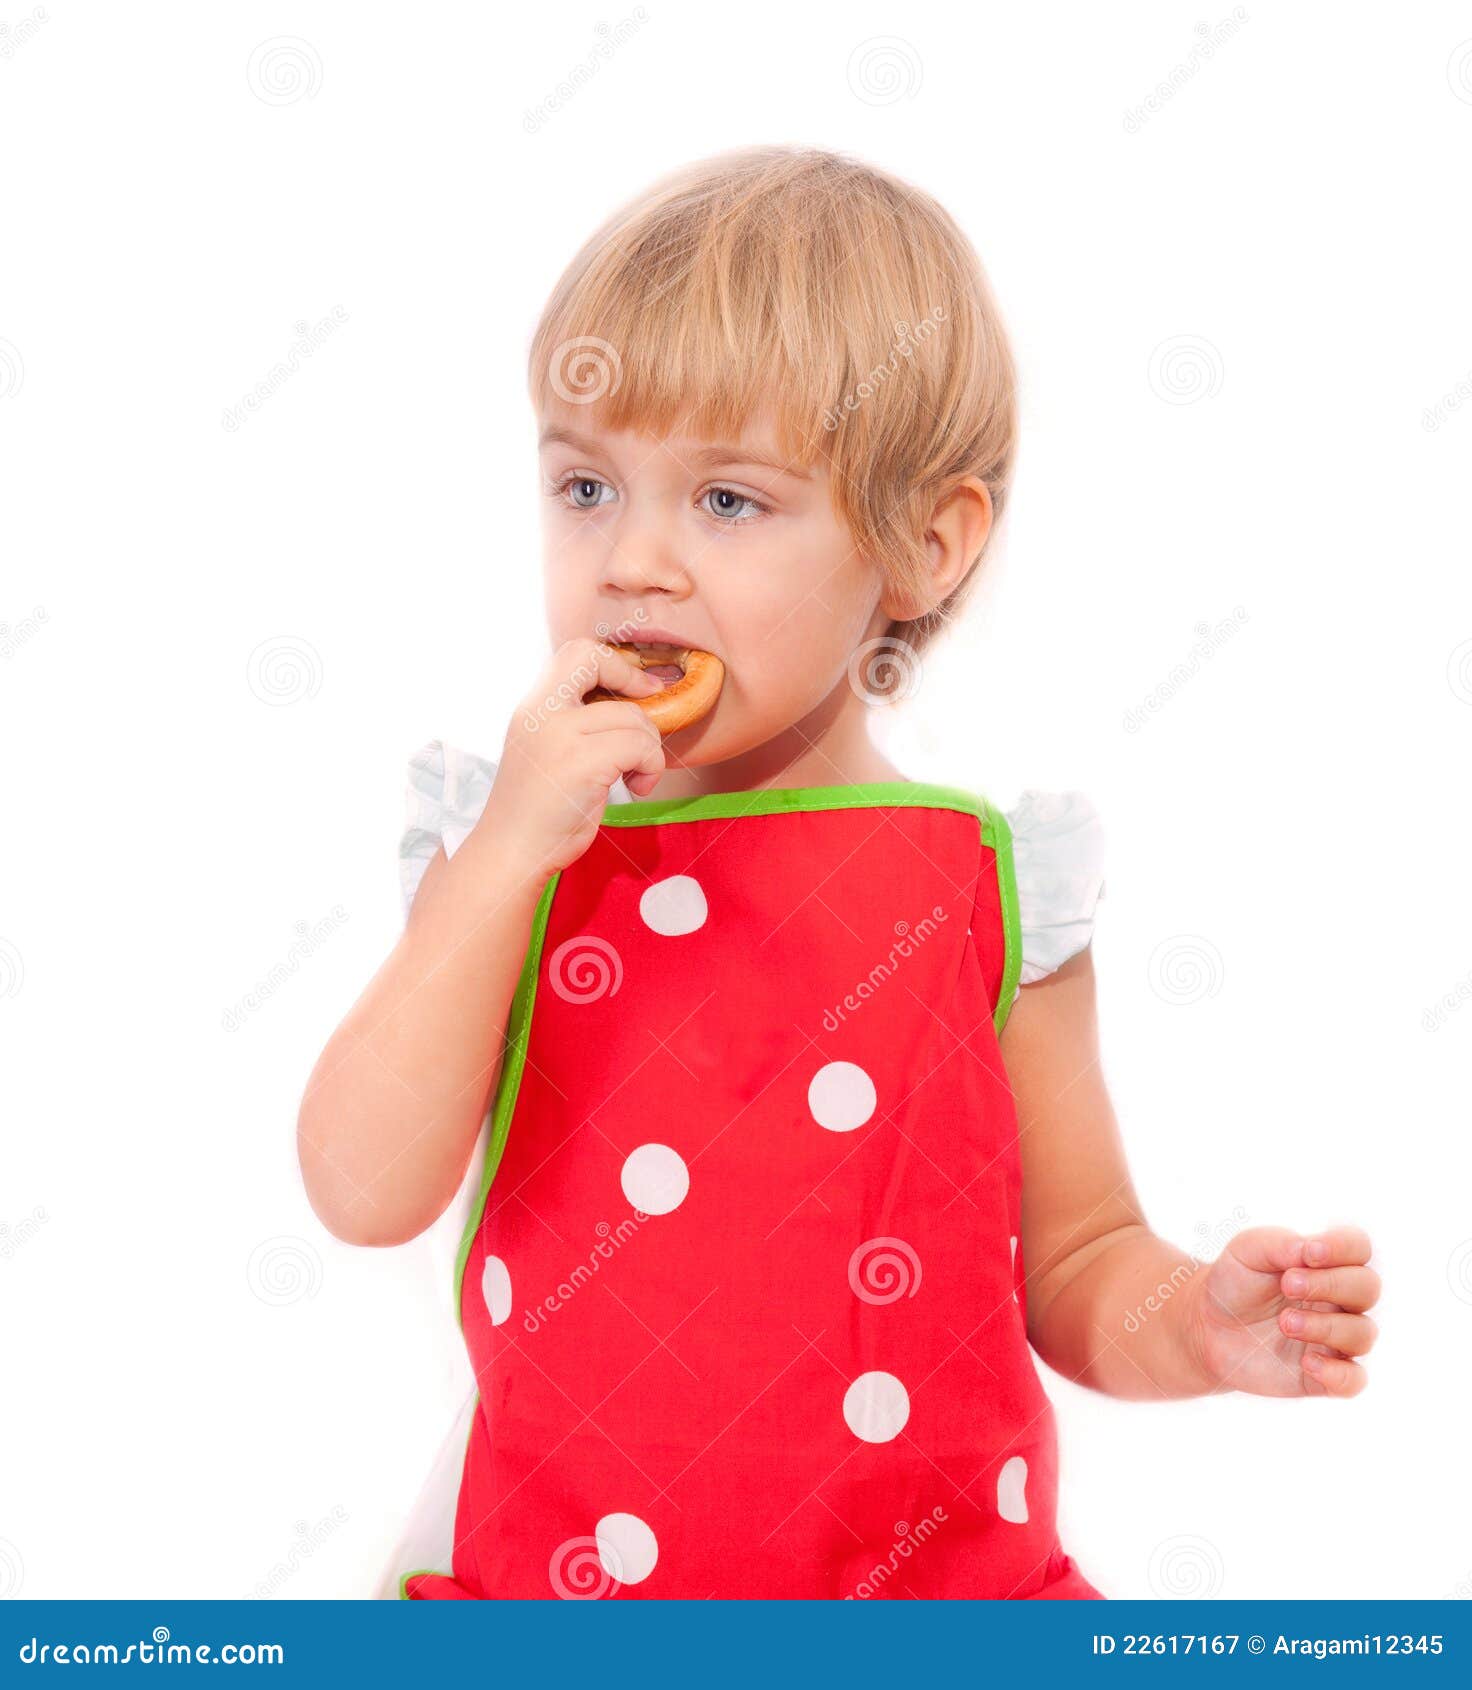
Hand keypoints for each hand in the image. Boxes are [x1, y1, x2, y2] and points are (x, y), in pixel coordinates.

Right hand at [481, 637, 667, 877]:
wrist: (512, 852)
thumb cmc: (539, 810)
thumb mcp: (548, 749)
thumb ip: (575, 721)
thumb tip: (634, 700)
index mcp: (532, 706)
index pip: (577, 651)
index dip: (615, 664)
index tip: (640, 691)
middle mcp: (540, 712)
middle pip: (598, 662)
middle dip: (636, 690)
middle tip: (644, 729)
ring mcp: (558, 735)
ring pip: (632, 717)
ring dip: (649, 748)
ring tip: (635, 776)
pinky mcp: (580, 763)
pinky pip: (640, 746)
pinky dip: (650, 767)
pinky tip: (636, 787)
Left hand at [1187, 1225, 1379, 1398]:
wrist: (1208, 1326)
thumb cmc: (1236, 1281)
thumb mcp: (1248, 1250)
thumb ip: (1282, 1244)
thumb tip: (1312, 1249)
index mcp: (1327, 1263)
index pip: (1359, 1248)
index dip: (1344, 1247)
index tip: (1310, 1253)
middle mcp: (1340, 1300)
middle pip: (1368, 1288)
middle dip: (1331, 1284)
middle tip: (1288, 1286)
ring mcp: (1335, 1339)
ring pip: (1362, 1333)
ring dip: (1326, 1326)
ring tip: (1284, 1323)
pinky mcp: (1324, 1374)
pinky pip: (1354, 1380)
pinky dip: (1338, 1374)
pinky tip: (1307, 1362)